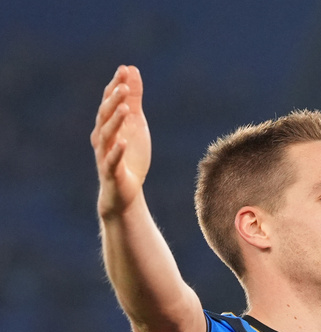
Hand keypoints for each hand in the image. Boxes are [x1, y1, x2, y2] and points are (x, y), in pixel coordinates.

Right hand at [91, 65, 150, 218]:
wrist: (125, 191)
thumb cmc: (129, 155)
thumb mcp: (136, 124)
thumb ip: (134, 99)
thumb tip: (131, 70)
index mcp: (108, 125)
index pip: (109, 102)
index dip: (115, 86)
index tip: (124, 70)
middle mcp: (102, 137)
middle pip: (105, 116)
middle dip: (114, 101)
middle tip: (124, 87)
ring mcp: (105, 155)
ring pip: (107, 135)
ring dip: (115, 121)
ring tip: (126, 108)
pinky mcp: (111, 172)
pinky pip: (112, 160)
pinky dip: (117, 151)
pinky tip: (123, 142)